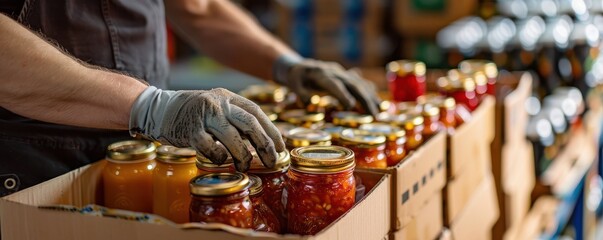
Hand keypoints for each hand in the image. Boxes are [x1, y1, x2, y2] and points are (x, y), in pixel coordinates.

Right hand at [129, 87, 284, 171]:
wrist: (160, 110)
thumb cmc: (195, 115)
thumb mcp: (218, 110)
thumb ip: (237, 121)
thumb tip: (265, 143)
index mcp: (228, 97)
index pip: (256, 112)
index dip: (271, 131)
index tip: (280, 148)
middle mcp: (218, 103)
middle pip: (249, 123)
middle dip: (264, 145)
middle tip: (272, 162)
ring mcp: (204, 115)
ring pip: (232, 137)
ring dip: (243, 155)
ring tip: (245, 165)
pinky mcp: (190, 130)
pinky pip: (209, 147)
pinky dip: (218, 157)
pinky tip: (220, 161)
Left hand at [274, 56, 380, 114]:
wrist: (303, 66)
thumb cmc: (297, 78)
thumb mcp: (294, 84)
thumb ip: (301, 92)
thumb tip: (309, 99)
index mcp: (321, 74)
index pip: (333, 83)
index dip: (342, 93)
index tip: (350, 105)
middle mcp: (335, 72)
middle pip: (352, 84)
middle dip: (363, 99)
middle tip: (372, 115)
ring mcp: (343, 73)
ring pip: (359, 83)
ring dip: (370, 97)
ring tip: (379, 111)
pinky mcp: (347, 75)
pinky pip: (361, 83)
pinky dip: (370, 92)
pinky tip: (378, 103)